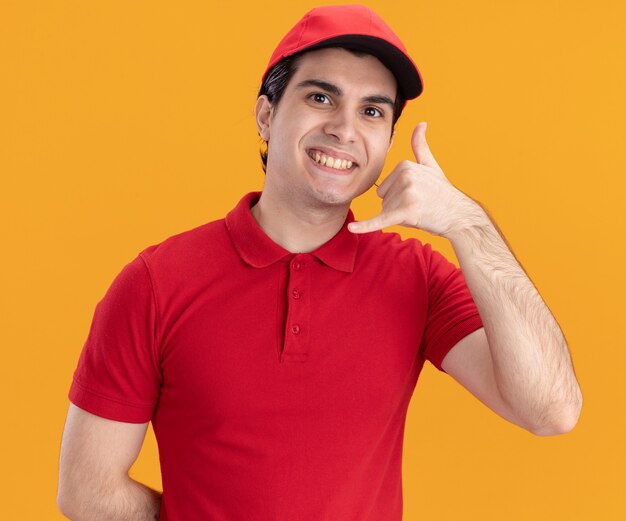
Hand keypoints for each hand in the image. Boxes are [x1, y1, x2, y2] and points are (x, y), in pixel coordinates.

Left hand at [347, 122, 473, 236]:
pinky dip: (366, 226)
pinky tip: (352, 228)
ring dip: (400, 215)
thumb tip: (421, 123)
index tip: (418, 194)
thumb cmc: (443, 193)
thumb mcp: (431, 166)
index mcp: (405, 165)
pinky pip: (380, 220)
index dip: (399, 195)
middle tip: (419, 205)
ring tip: (420, 211)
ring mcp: (405, 194)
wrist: (459, 216)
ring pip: (385, 210)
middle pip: (383, 198)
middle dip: (397, 206)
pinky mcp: (405, 212)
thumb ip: (420, 146)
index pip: (384, 187)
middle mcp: (405, 177)